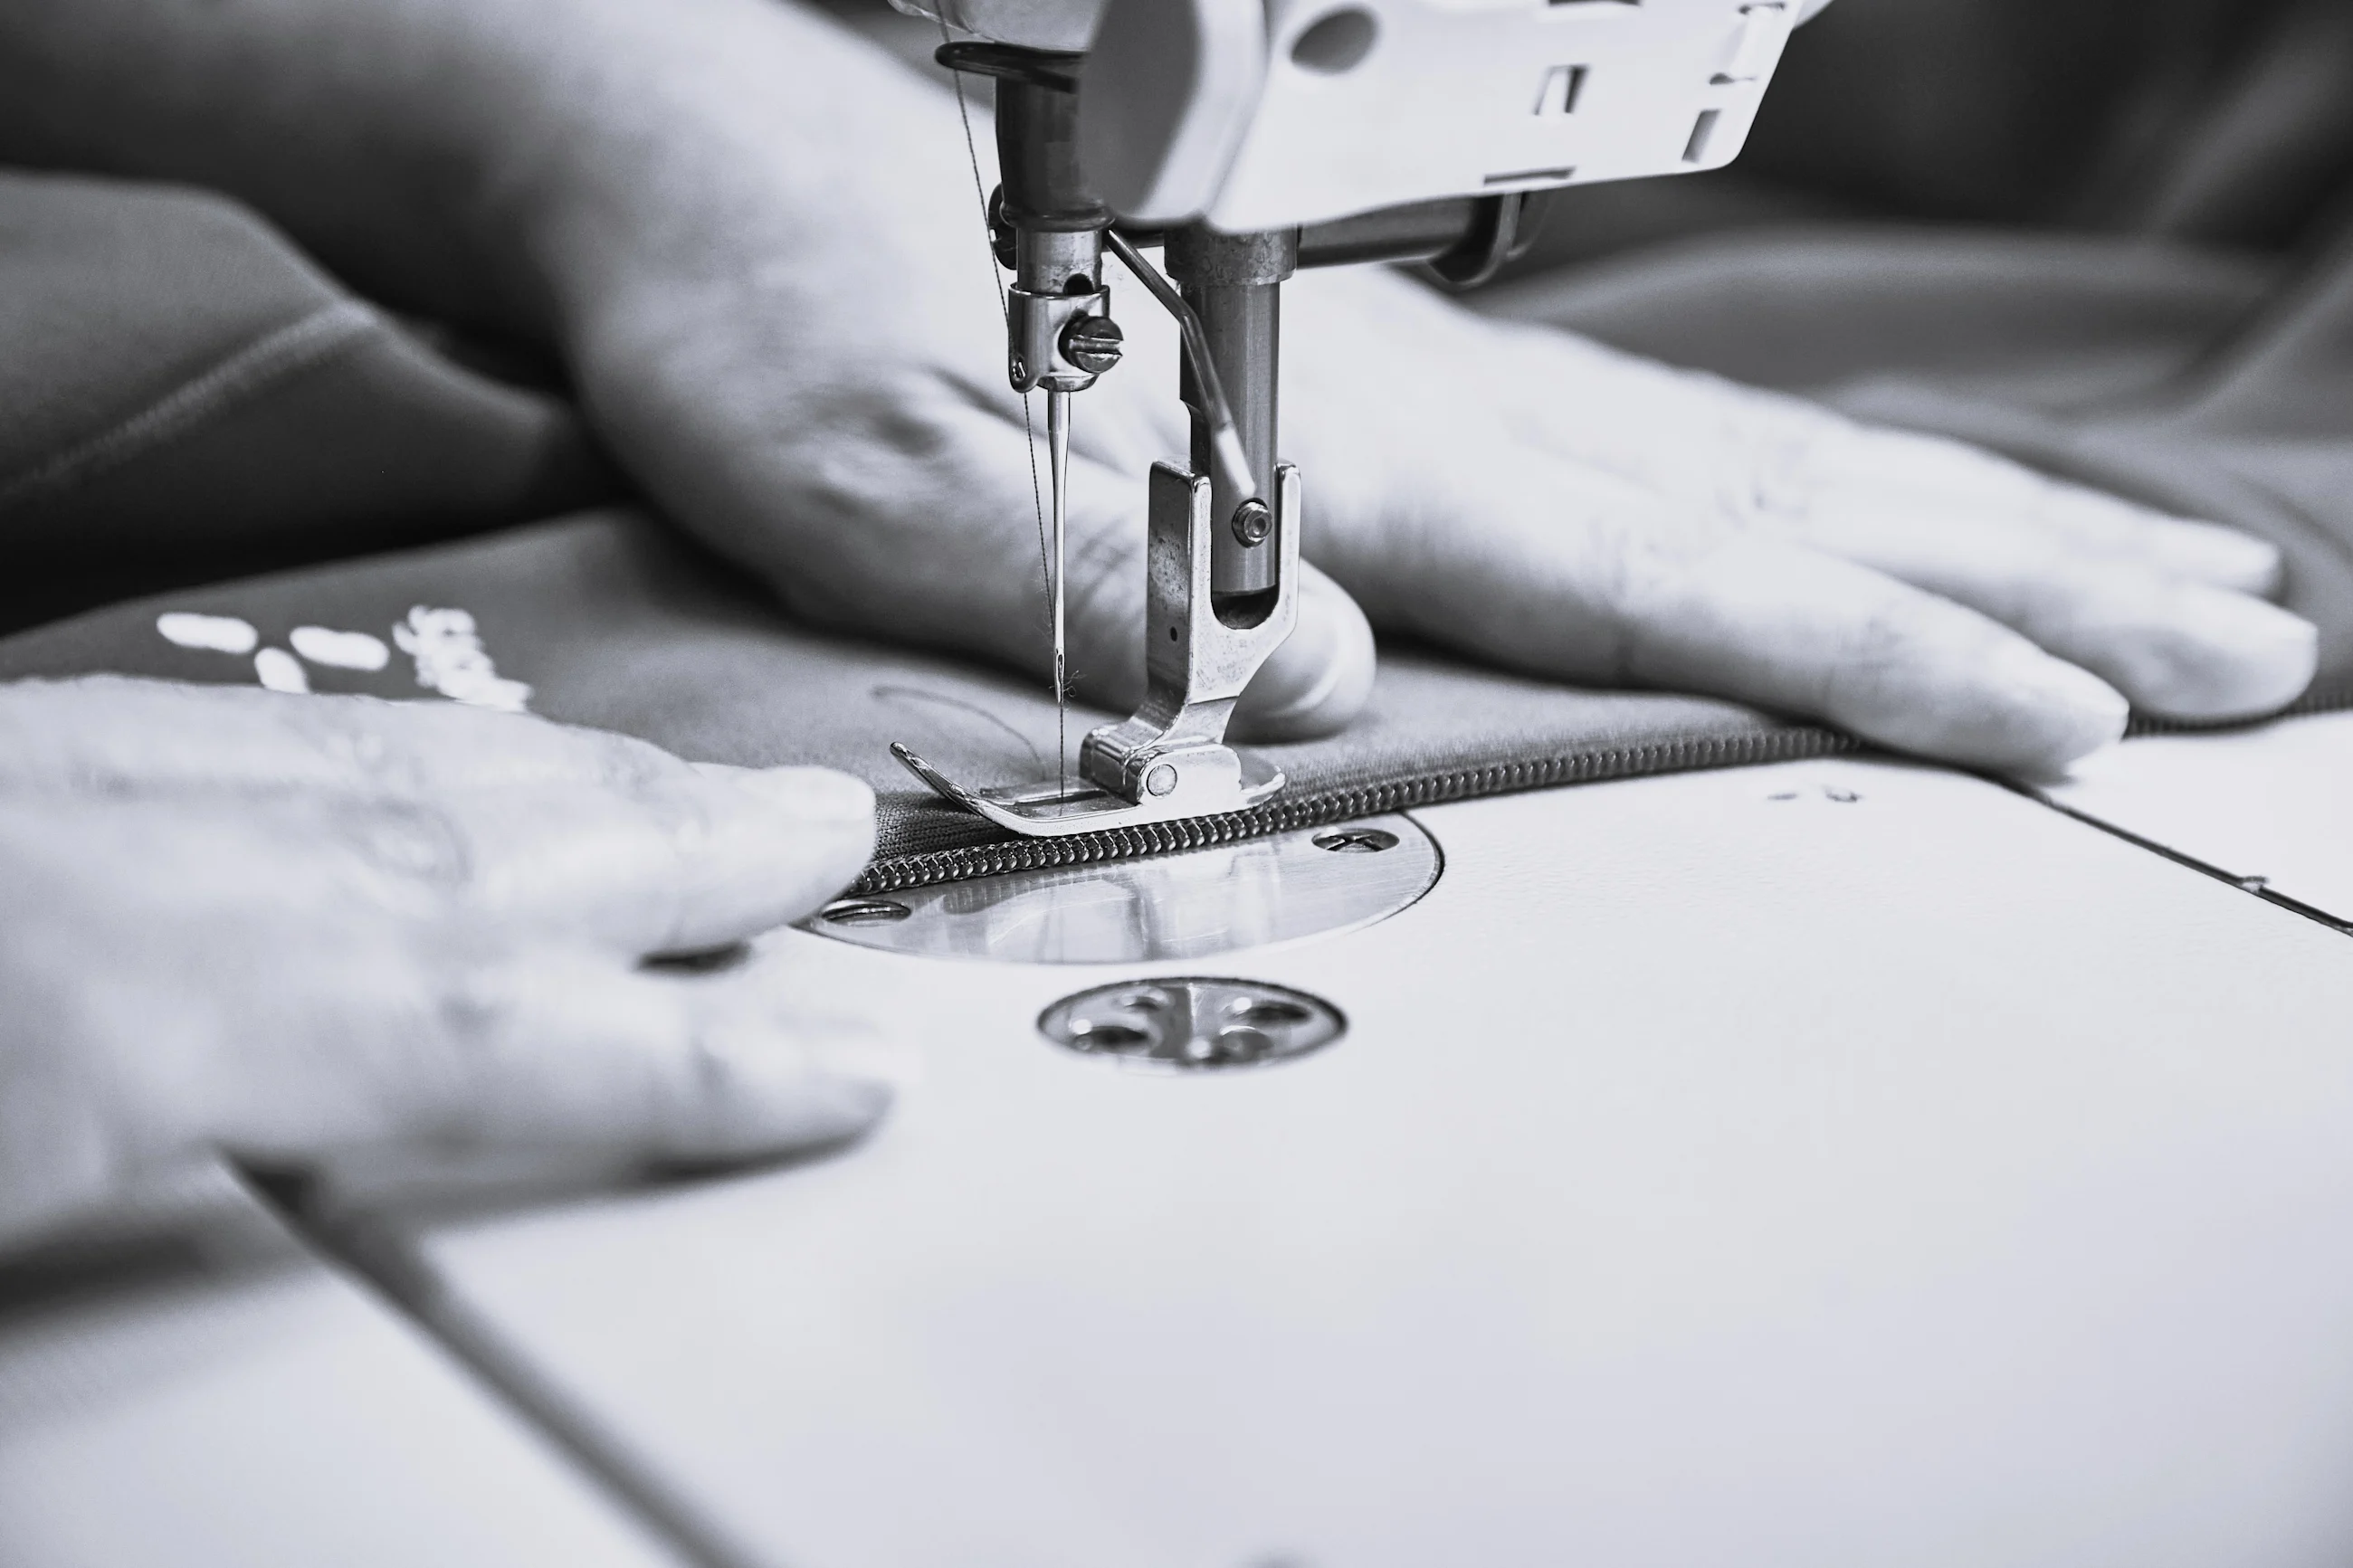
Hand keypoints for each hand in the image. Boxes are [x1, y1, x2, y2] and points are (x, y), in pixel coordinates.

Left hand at [0, 677, 888, 1250]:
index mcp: (122, 1014)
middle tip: (829, 831)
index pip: (483, 1034)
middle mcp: (128, 862)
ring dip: (573, 773)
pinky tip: (450, 751)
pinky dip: (409, 740)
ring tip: (693, 787)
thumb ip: (205, 1182)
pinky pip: (265, 716)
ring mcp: (75, 773)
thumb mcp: (18, 1205)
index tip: (850, 1071)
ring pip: (387, 761)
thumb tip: (382, 1202)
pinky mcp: (25, 733)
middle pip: (474, 844)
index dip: (696, 1064)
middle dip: (681, 836)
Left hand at [533, 1, 2310, 775]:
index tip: (2055, 722)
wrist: (705, 143)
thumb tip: (1319, 669)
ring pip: (1743, 460)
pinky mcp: (1387, 374)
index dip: (1862, 657)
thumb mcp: (850, 461)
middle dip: (2012, 589)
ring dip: (1959, 531)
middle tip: (2231, 650)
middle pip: (1770, 503)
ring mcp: (1423, 376)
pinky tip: (1872, 520)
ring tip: (2136, 584)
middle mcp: (1416, 400)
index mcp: (1319, 440)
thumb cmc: (767, 304)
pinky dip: (1806, 490)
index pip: (1646, 571)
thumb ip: (1072, 568)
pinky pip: (1653, 445)